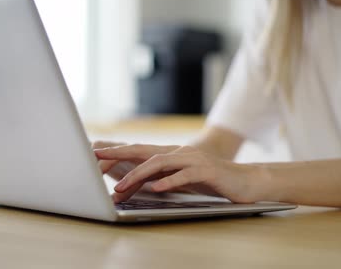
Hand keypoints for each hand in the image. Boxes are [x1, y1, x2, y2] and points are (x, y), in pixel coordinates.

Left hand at [94, 144, 259, 202]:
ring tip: (122, 187)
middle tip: (97, 161)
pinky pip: (185, 175)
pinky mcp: (207, 171)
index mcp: (171, 154)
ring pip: (161, 163)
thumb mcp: (179, 180)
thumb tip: (130, 185)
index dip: (116, 152)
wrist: (245, 181)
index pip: (139, 151)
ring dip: (139, 175)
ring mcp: (193, 160)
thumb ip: (158, 179)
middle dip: (119, 155)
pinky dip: (170, 181)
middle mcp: (179, 152)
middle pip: (144, 151)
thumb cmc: (210, 182)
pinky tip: (157, 188)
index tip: (94, 156)